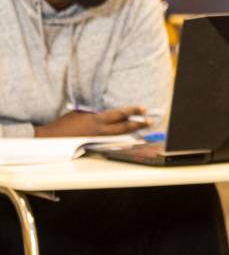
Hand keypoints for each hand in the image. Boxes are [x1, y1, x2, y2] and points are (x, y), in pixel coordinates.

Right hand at [34, 106, 148, 136]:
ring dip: (132, 132)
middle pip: (123, 127)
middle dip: (138, 124)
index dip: (132, 111)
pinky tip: (129, 139)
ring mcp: (98, 139)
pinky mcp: (95, 146)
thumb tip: (108, 112)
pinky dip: (121, 139)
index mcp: (96, 119)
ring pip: (120, 136)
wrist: (52, 137)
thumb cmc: (66, 123)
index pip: (119, 114)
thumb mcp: (82, 112)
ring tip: (144, 130)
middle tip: (151, 121)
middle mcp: (100, 130)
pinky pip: (111, 142)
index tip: (143, 109)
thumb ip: (96, 113)